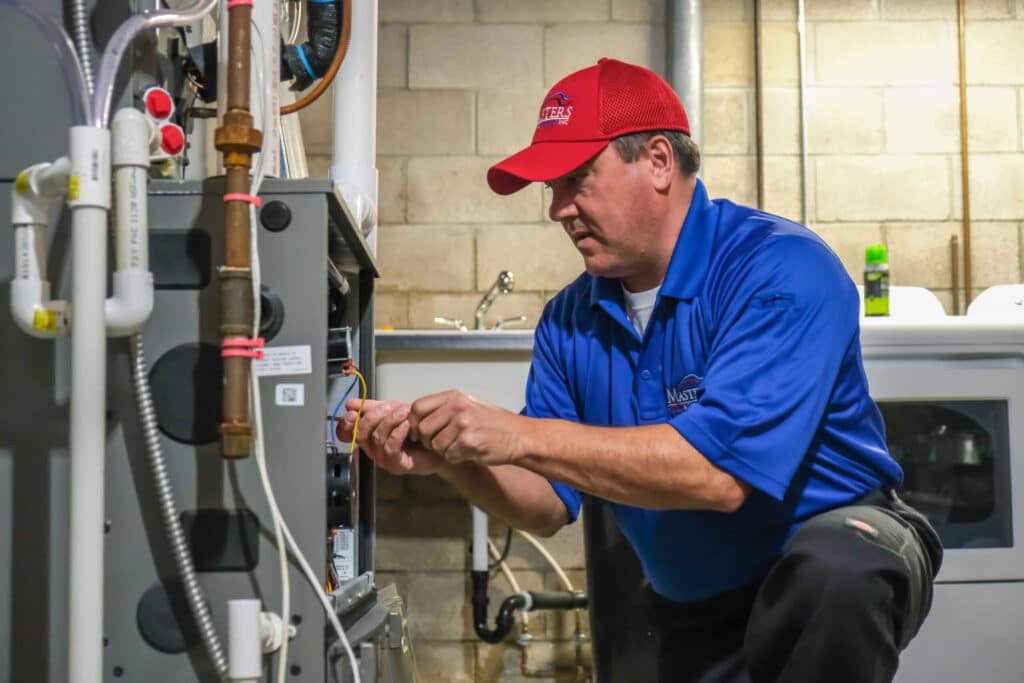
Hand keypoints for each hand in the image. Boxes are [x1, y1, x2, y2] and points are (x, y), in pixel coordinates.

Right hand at [337, 398, 444, 475]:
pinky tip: (406, 425)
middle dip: (373, 417)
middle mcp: (372, 449)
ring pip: (377, 439)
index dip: (347, 422)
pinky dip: (397, 434)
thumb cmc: (415, 428)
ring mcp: (383, 459)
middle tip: (388, 407)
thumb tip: (350, 403)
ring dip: (389, 422)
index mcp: (368, 436)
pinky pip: (391, 448)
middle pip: (361, 434)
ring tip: (403, 412)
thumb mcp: (392, 411)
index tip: (354, 411)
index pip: (346, 432)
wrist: (437, 440)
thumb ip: (373, 406)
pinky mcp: (397, 465)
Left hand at [408, 390, 526, 465]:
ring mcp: (462, 424)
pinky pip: (448, 456)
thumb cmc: (494, 424)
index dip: (414, 423)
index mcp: (454, 397)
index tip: (420, 432)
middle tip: (443, 443)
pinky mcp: (468, 442)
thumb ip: (444, 409)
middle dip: (428, 441)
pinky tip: (469, 452)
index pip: (417, 407)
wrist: (519, 436)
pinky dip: (456, 458)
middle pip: (422, 429)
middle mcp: (456, 407)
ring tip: (460, 446)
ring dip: (444, 451)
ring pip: (435, 445)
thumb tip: (416, 418)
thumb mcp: (468, 405)